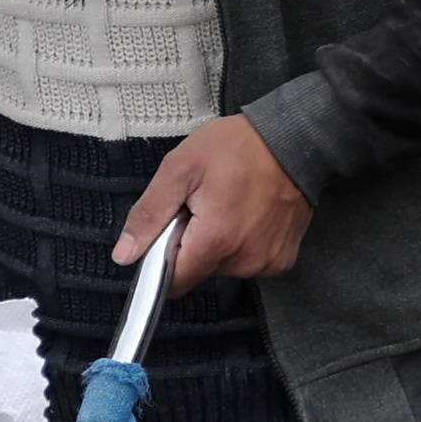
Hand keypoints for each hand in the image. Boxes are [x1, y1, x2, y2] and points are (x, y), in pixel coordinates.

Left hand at [122, 115, 314, 282]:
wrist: (295, 139)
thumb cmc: (239, 147)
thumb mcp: (181, 168)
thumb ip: (149, 214)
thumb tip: (125, 254)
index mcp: (215, 242)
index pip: (173, 282)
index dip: (164, 258)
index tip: (173, 229)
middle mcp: (243, 261)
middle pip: (198, 273)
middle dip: (192, 244)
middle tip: (203, 205)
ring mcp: (266, 263)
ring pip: (223, 268)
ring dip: (218, 243)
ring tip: (229, 205)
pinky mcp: (282, 260)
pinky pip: (248, 262)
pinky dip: (243, 243)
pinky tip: (249, 214)